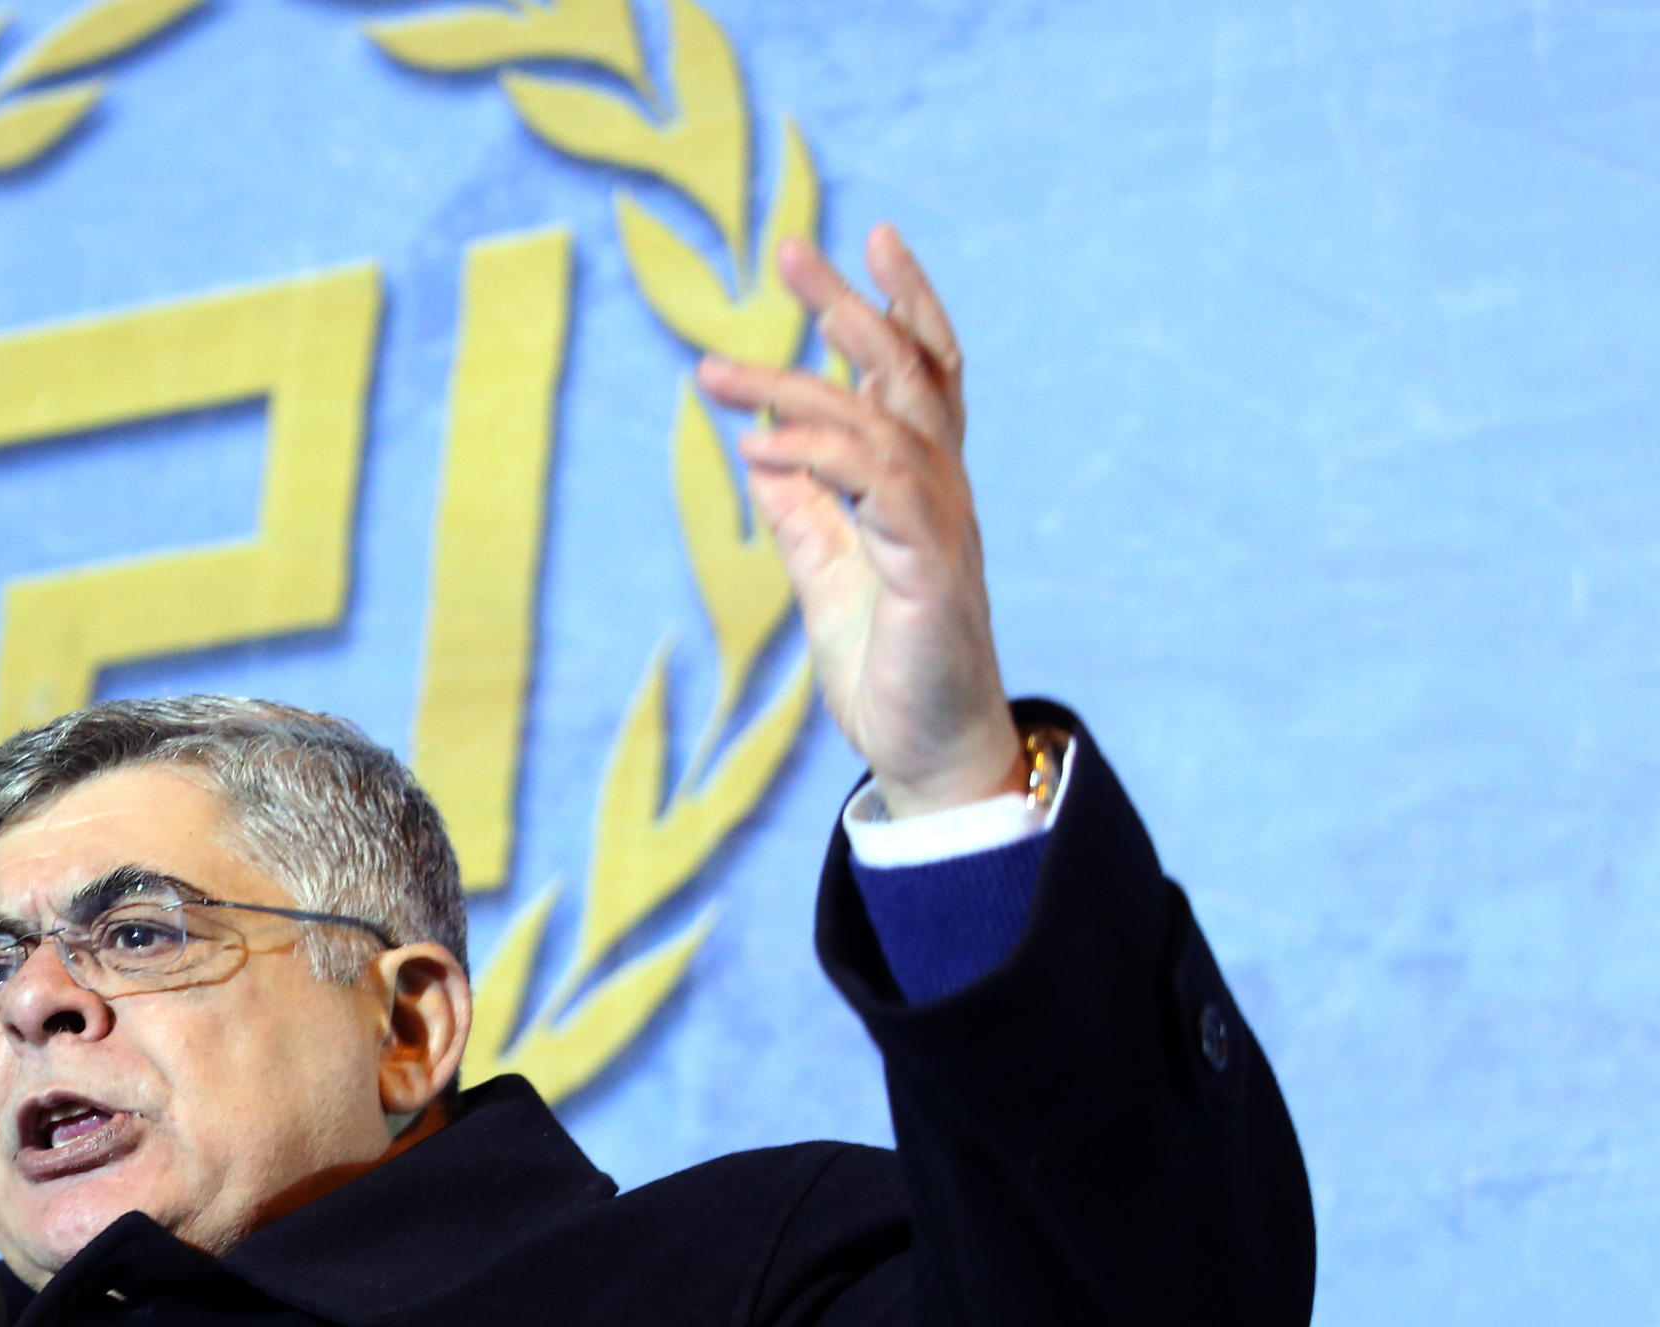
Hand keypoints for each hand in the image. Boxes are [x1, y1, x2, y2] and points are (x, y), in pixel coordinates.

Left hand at [698, 223, 1019, 817]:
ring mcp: (942, 525)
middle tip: (792, 249)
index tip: (864, 239)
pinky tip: (761, 447)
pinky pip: (877, 489)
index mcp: (918, 487)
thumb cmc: (888, 668)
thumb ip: (801, 511)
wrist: (928, 754)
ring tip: (717, 367)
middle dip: (851, 304)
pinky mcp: (931, 568)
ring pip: (881, 421)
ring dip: (797, 386)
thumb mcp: (826, 575)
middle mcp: (940, 490)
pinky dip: (818, 458)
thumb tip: (761, 448)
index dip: (896, 304)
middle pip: (906, 370)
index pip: (916, 373)